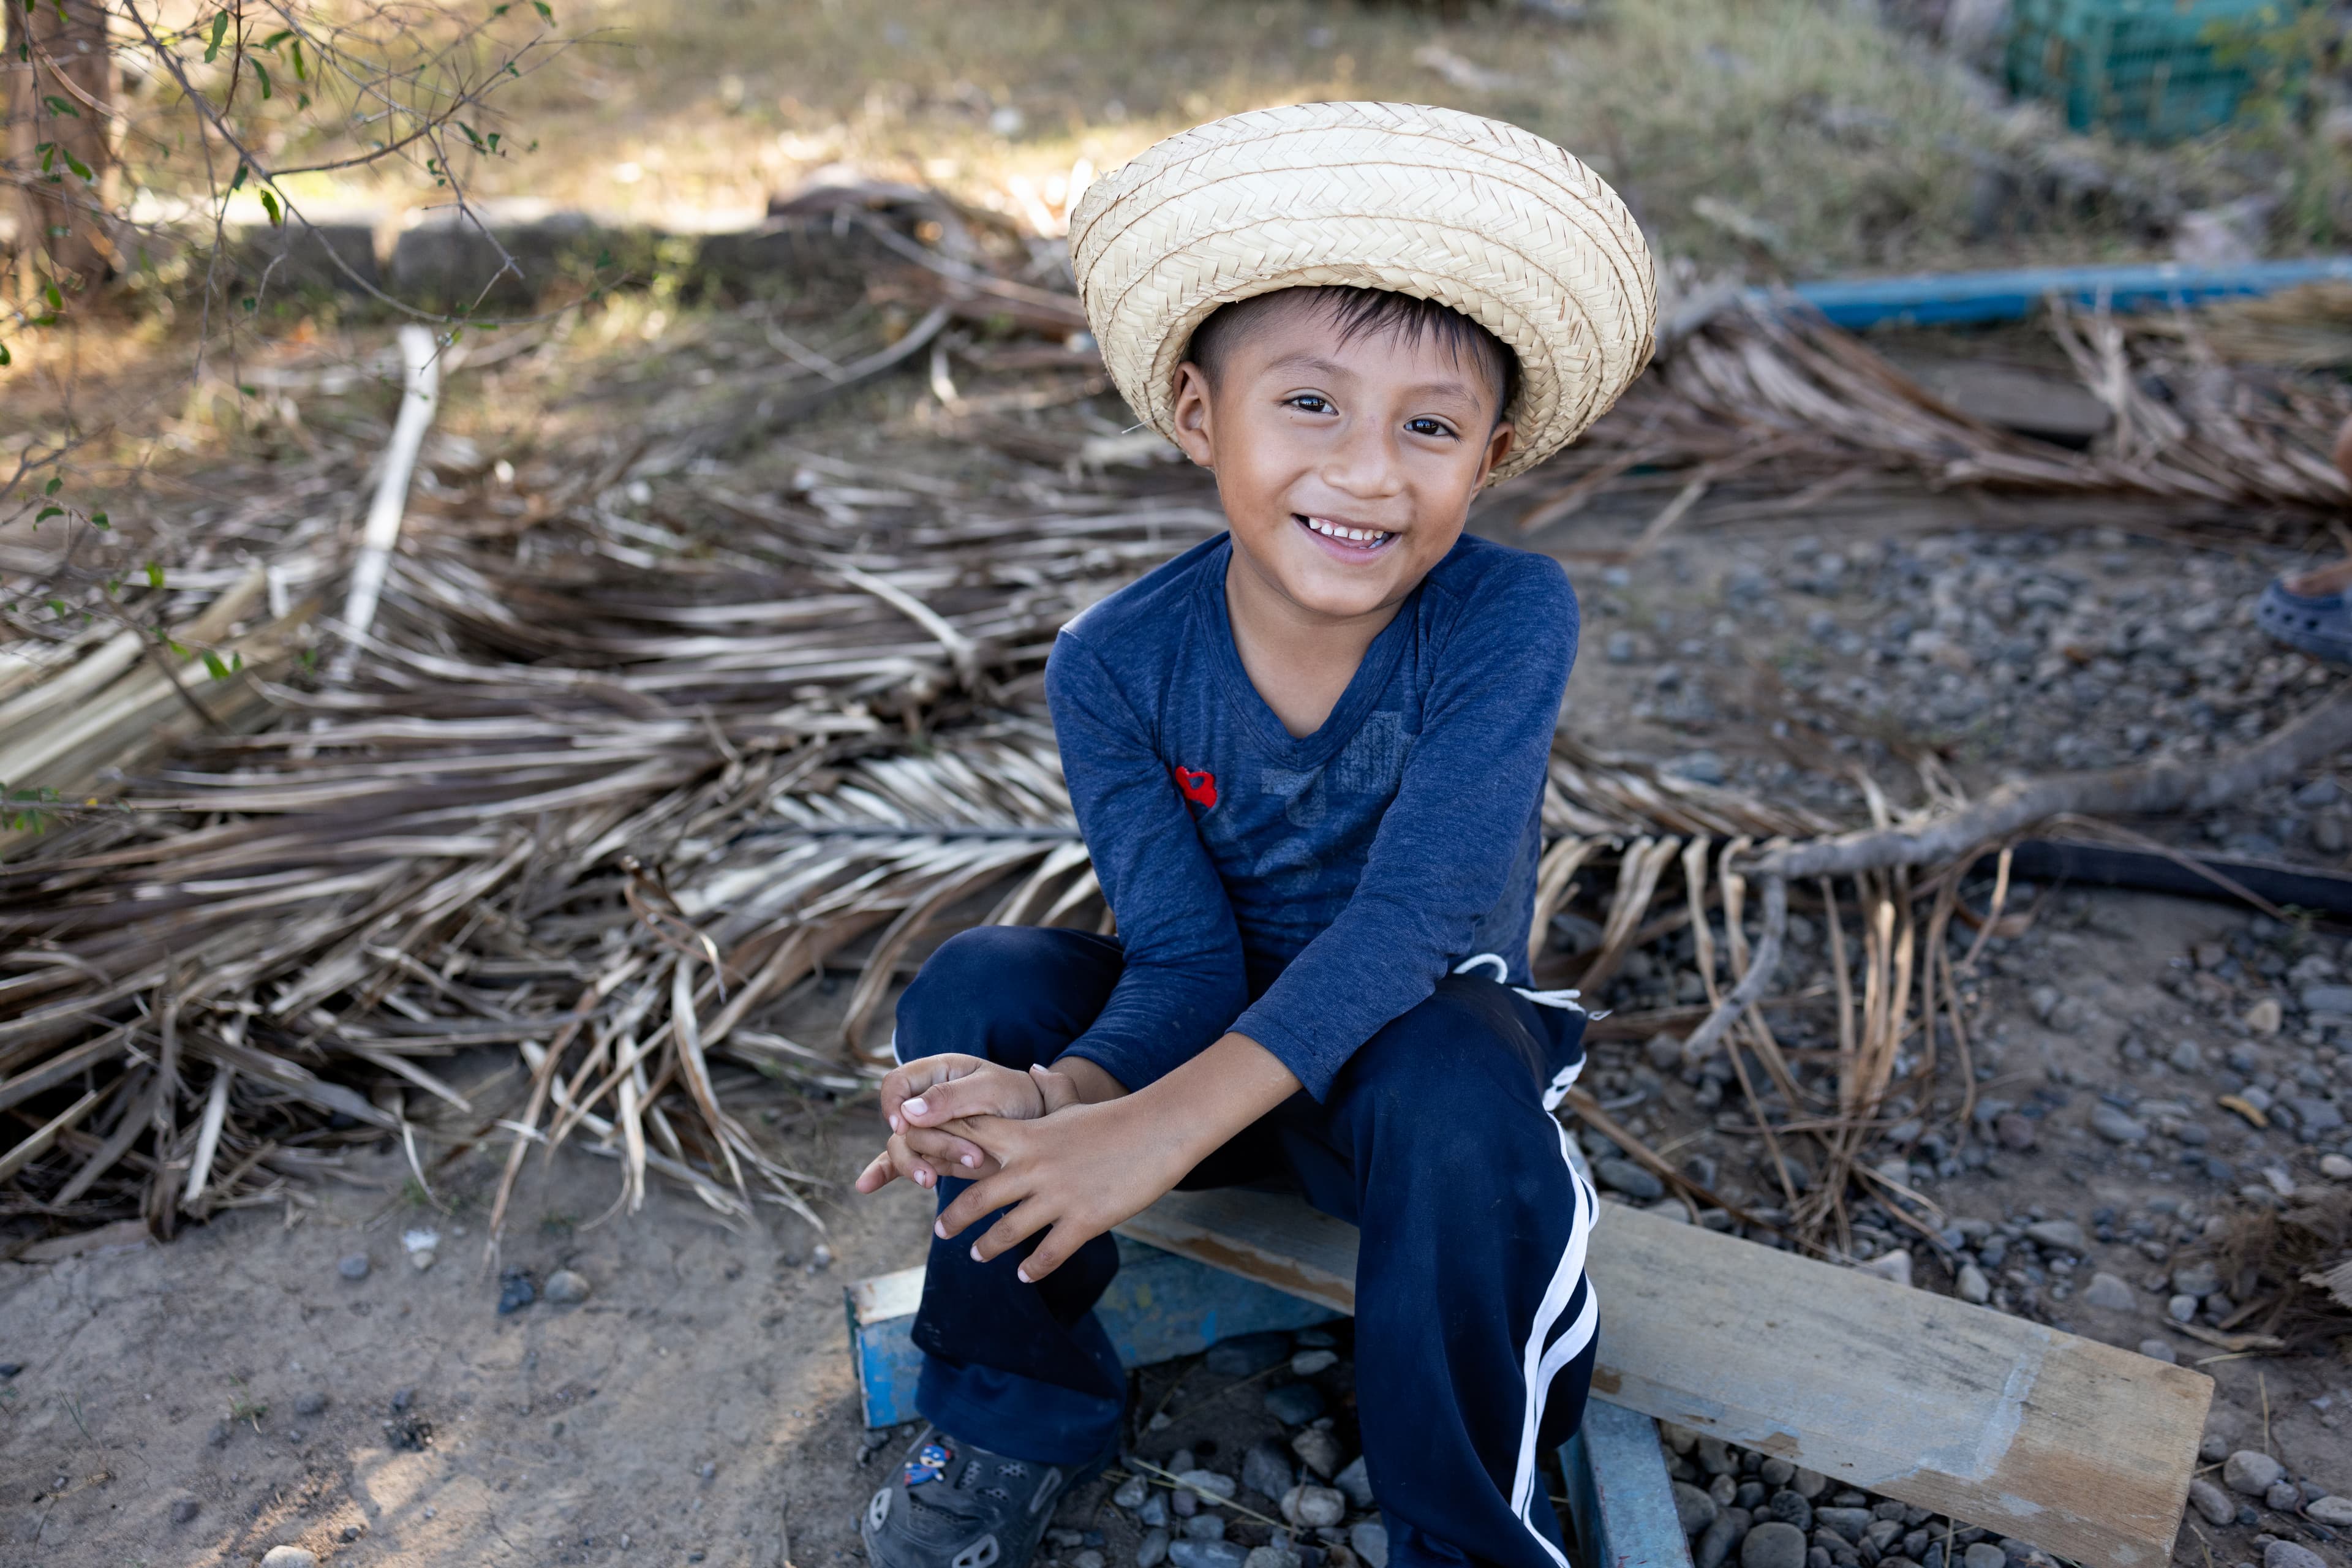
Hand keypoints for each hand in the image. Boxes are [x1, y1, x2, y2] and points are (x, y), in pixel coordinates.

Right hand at [853, 1054, 1082, 1194]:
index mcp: (938, 1072)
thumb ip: (951, 1096)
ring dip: (917, 1166)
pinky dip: (884, 1173)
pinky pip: (901, 1162)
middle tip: (972, 1159)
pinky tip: (866, 1186)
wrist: (1042, 1125)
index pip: (897, 1083)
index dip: (894, 1104)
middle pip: (902, 1124)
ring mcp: (929, 1128)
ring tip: (935, 1183)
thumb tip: (907, 1111)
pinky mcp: (933, 1154)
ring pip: (903, 1147)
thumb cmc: (1021, 1097)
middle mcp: (927, 1100)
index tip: (905, 1124)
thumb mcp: (992, 1089)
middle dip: (931, 1144)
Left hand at [932, 1031, 1301, 1278]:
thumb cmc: (1115, 1119)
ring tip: (977, 1255)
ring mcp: (1058, 1196)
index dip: (940, 1150)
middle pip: (978, 1197)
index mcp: (1027, 1138)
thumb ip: (1049, 1093)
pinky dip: (1034, 1267)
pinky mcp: (1084, 1220)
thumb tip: (1036, 1069)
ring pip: (1007, 1231)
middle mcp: (1034, 1168)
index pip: (970, 1141)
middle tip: (940, 1230)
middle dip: (955, 1218)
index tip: (916, 1159)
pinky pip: (1049, 1253)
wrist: (1158, 1131)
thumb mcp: (1073, 1106)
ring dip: (988, 1246)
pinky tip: (1025, 1275)